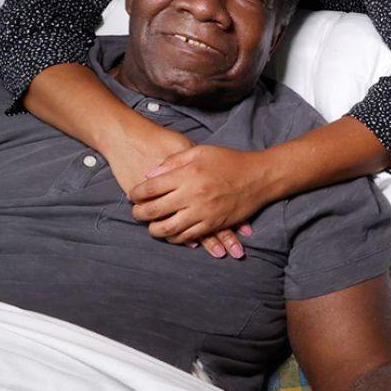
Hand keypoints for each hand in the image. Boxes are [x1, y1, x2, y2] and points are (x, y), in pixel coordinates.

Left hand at [129, 145, 272, 253]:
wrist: (259, 177)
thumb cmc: (229, 160)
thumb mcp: (200, 151)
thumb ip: (173, 161)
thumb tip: (150, 175)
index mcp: (187, 174)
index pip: (150, 188)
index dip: (136, 193)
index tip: (132, 195)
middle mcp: (192, 195)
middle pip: (154, 210)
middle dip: (139, 214)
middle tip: (136, 213)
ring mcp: (203, 212)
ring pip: (168, 229)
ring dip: (154, 230)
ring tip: (151, 226)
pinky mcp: (213, 224)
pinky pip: (188, 237)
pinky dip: (175, 238)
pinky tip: (171, 233)